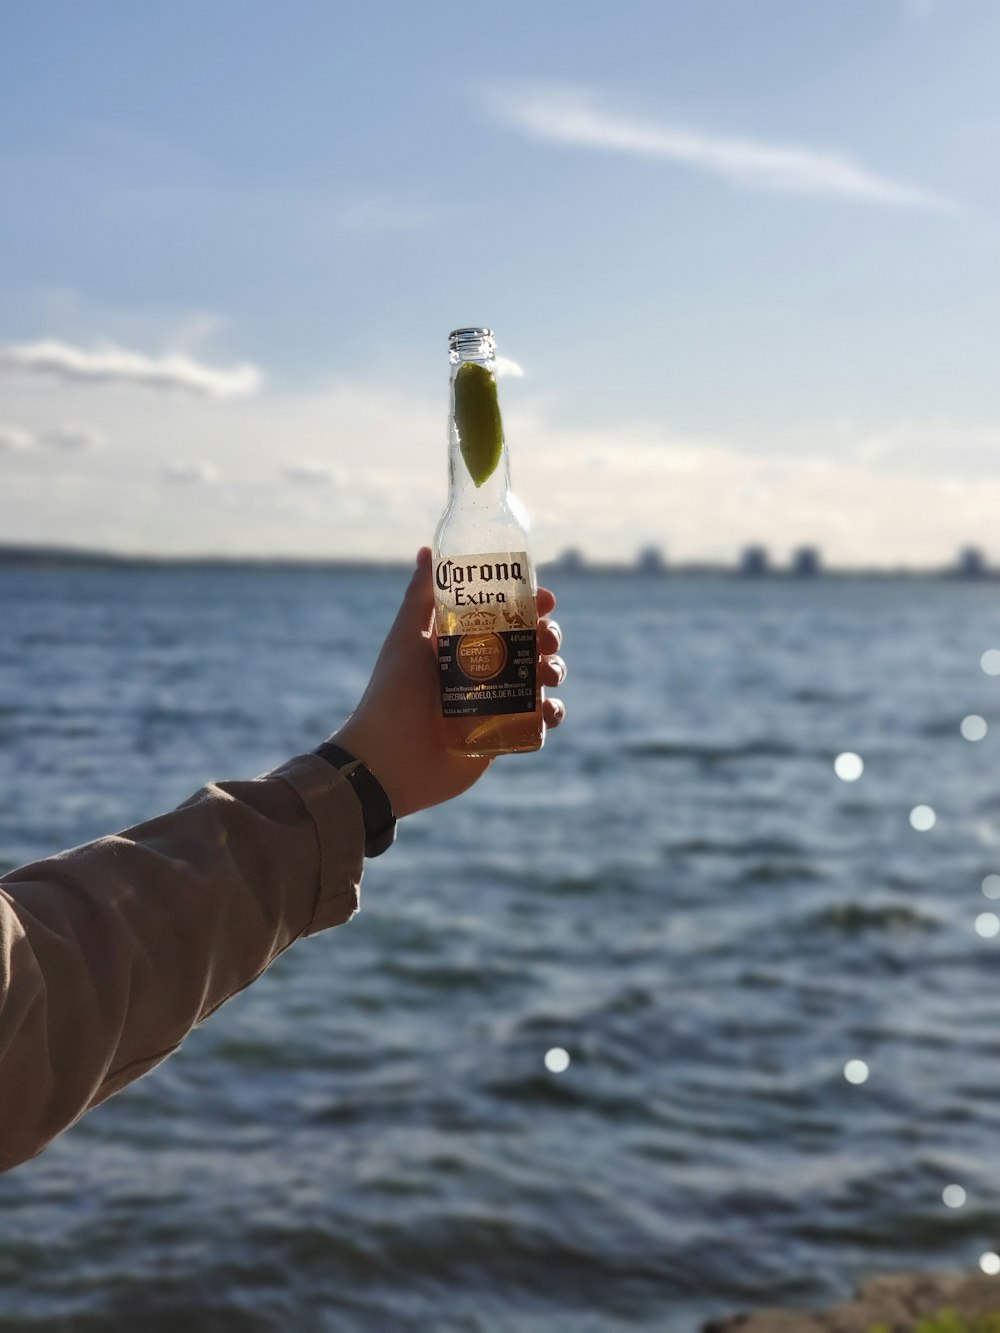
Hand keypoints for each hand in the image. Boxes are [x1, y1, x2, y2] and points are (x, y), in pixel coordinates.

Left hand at [331, 547, 565, 817]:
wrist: (388, 758)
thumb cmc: (392, 693)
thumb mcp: (406, 637)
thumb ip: (420, 596)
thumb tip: (428, 549)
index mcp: (462, 643)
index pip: (506, 616)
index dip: (531, 605)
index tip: (546, 599)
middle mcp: (481, 671)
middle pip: (530, 645)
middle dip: (548, 638)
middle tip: (544, 640)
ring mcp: (494, 703)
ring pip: (541, 680)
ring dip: (554, 671)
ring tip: (544, 676)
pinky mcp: (502, 735)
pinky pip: (539, 720)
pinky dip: (551, 713)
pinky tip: (545, 709)